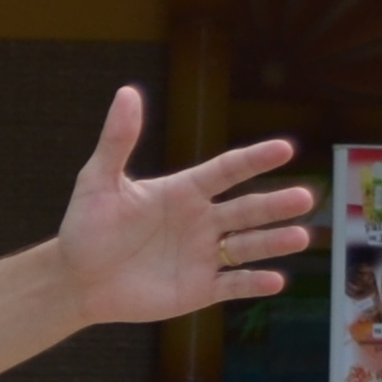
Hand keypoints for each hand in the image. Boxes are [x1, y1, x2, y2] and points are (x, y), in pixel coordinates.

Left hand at [57, 85, 312, 325]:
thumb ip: (117, 141)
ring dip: (274, 242)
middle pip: (247, 209)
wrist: (76, 281)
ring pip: (247, 246)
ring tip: (302, 236)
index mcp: (184, 191)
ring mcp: (203, 255)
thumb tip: (126, 92)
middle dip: (275, 204)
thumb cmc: (85, 228)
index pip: (227, 170)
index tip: (285, 148)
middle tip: (305, 197)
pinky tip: (275, 281)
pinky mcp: (198, 289)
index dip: (254, 159)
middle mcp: (202, 221)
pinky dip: (253, 283)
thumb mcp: (98, 182)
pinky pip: (232, 285)